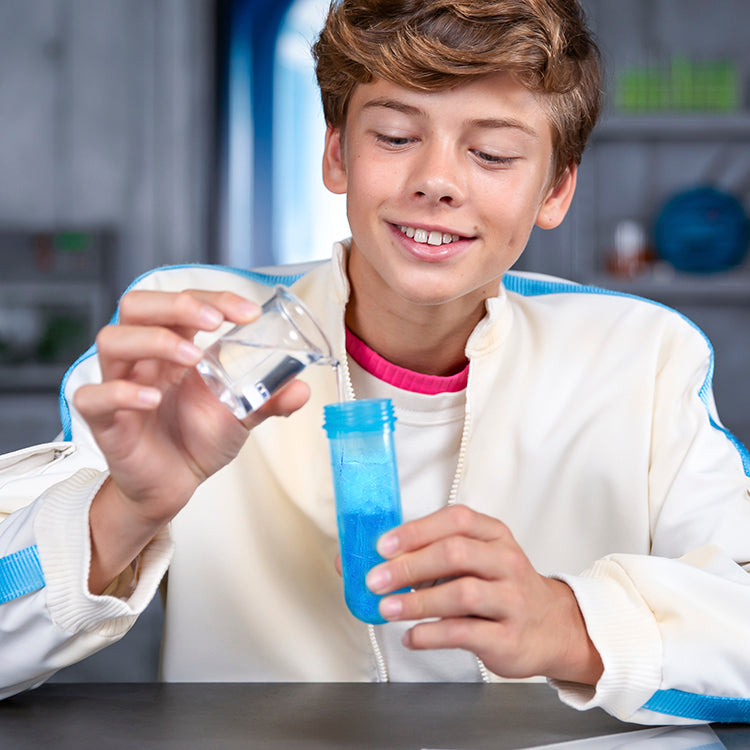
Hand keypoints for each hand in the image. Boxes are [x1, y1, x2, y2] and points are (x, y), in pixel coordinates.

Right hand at [74, 289, 309, 591]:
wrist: (174, 486)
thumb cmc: (198, 439)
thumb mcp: (240, 414)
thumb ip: (268, 399)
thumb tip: (302, 388)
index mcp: (174, 346)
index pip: (183, 302)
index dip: (213, 298)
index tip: (248, 312)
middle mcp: (143, 358)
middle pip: (137, 306)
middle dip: (176, 305)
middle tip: (214, 322)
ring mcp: (120, 384)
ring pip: (113, 340)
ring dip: (154, 340)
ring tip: (191, 358)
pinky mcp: (104, 420)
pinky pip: (93, 396)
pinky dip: (120, 392)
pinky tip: (152, 399)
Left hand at [365, 505, 602, 684]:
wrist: (553, 628)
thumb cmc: (501, 587)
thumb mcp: (476, 559)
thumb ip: (429, 555)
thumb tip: (368, 561)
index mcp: (494, 535)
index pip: (456, 520)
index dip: (417, 530)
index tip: (383, 545)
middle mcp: (507, 562)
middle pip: (456, 553)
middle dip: (410, 565)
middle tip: (376, 579)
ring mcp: (512, 600)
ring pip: (462, 593)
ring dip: (417, 601)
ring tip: (387, 608)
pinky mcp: (509, 637)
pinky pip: (464, 634)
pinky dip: (431, 635)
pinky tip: (411, 636)